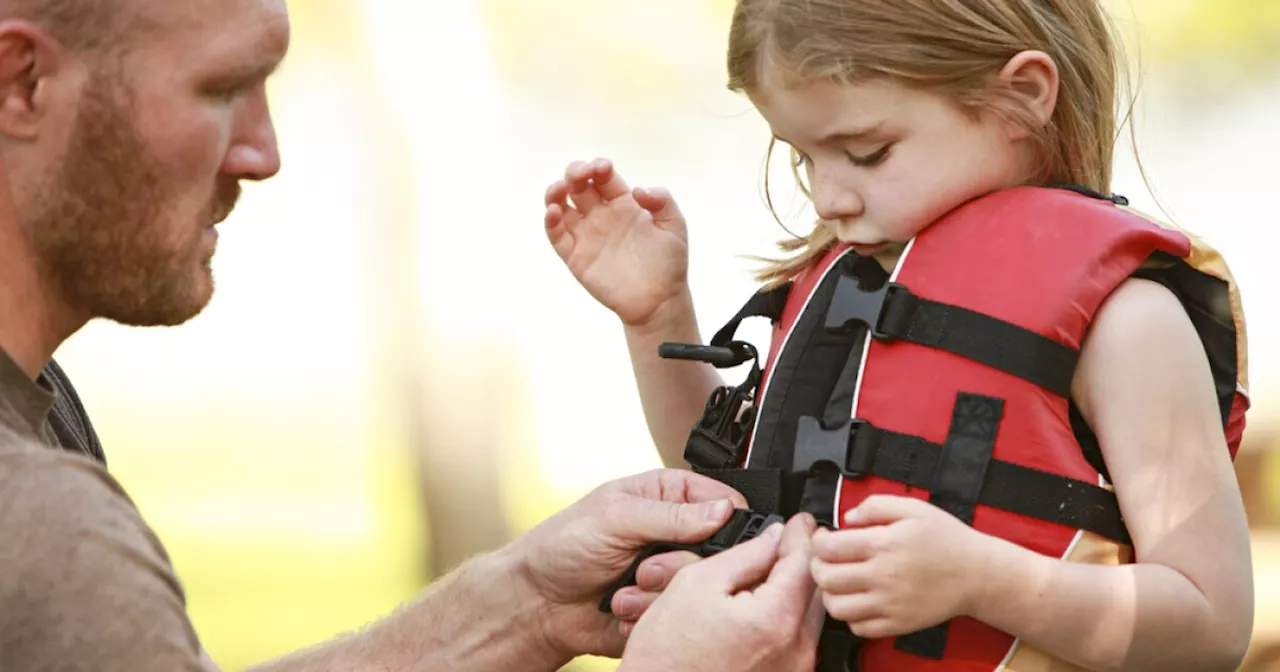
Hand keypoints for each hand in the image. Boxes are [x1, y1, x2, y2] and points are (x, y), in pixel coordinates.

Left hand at [502, 469, 747, 660]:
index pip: (722, 500)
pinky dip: (649, 615)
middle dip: (679, 564)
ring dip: (659, 592)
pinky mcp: (665, 607)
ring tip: (625, 588)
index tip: (709, 537)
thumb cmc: (563, 545)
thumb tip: (722, 510)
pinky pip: (680, 616)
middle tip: (645, 567)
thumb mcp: (614, 516)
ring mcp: (671, 572)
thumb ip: (670, 514)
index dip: (725, 520)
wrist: (538, 602)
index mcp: (668, 497)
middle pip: (719, 551)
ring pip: (701, 587)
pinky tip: (622, 608)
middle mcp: (676, 534)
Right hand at [544, 158, 689, 327]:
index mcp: (623, 204)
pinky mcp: (576, 257)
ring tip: (559, 188)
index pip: (603, 177)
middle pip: (578, 185)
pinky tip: (554, 212)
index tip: (603, 168)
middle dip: (575, 172)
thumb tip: (638, 190)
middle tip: (582, 174)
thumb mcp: (675, 226)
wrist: (660, 301)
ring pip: (561, 206)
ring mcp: (587, 235)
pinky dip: (550, 222)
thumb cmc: (669, 263)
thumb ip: (662, 201)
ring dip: (555, 192)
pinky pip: (556, 236)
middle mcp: (601, 216)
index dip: (599, 167)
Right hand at [618, 514, 824, 671]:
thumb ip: (744, 555)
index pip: (805, 562)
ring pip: (808, 614)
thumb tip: (773, 538)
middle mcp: (796, 650)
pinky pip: (797, 639)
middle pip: (815, 589)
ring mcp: (794, 670)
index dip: (801, 534)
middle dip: (801, 561)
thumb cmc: (667, 656)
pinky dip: (786, 617)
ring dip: (794, 589)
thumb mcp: (697, 584)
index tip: (798, 522)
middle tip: (785, 542)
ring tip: (765, 577)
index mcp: (776, 620)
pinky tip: (759, 609)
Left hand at [812, 495, 992, 638]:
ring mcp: (889, 605)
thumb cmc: (946, 539)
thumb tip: (848, 517)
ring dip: (830, 593)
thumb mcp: (913, 507)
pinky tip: (859, 600)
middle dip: (818, 566)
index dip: (817, 541)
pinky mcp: (897, 624)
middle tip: (826, 559)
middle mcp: (883, 577)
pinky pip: (858, 628)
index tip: (823, 537)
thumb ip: (875, 505)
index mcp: (884, 544)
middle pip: (826, 578)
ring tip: (840, 581)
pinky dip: (851, 616)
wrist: (977, 574)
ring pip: (836, 607)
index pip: (828, 547)